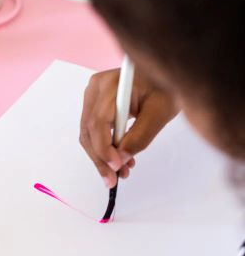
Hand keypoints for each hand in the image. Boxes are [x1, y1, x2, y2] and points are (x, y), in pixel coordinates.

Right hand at [80, 68, 178, 187]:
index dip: (105, 148)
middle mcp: (96, 88)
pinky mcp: (95, 105)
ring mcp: (93, 96)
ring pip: (89, 135)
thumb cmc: (167, 87)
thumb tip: (120, 159)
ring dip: (102, 157)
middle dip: (101, 158)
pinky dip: (105, 149)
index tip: (116, 166)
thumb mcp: (160, 113)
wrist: (167, 76)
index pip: (99, 122)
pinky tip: (120, 160)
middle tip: (113, 179)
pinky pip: (94, 132)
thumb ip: (140, 137)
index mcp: (111, 84)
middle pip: (90, 131)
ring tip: (120, 172)